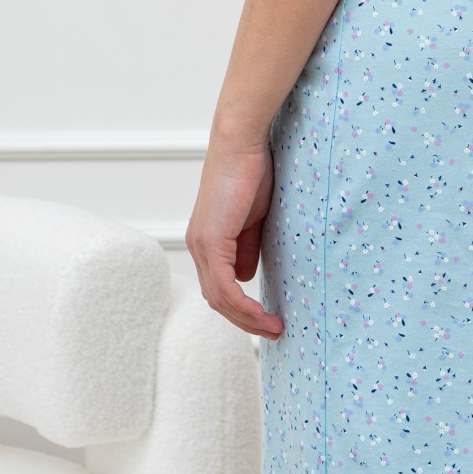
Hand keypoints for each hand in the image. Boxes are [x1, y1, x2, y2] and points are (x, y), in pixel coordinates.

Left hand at [185, 126, 284, 337]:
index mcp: (207, 240)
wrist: (242, 142)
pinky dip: (243, 306)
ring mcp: (202, 244)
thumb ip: (248, 246)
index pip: (219, 286)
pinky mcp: (211, 240)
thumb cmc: (252, 170)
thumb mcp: (254, 217)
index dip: (241, 307)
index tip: (266, 318)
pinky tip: (262, 314)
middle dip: (244, 320)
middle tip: (271, 331)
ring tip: (273, 328)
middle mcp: (199, 246)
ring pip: (219, 298)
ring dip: (247, 319)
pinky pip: (225, 287)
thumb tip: (248, 276)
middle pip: (216, 299)